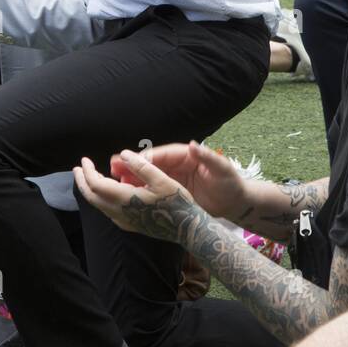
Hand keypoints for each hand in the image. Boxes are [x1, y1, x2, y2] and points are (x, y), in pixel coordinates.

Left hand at [74, 152, 198, 242]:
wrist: (187, 228)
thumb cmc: (177, 202)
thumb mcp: (162, 179)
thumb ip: (141, 166)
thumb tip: (125, 154)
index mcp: (126, 199)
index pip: (96, 185)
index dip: (87, 171)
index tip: (85, 160)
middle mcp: (120, 213)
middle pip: (92, 197)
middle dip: (82, 182)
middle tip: (77, 168)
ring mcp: (124, 222)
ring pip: (99, 205)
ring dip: (91, 191)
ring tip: (89, 177)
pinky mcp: (130, 226)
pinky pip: (108, 211)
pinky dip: (101, 199)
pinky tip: (108, 192)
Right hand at [123, 141, 251, 221]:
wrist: (235, 202)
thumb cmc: (231, 182)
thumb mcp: (222, 169)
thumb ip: (208, 157)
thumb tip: (193, 145)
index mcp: (186, 155)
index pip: (162, 154)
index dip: (145, 157)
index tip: (129, 160)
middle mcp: (176, 164)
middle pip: (150, 162)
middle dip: (131, 164)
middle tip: (112, 165)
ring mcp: (172, 177)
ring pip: (147, 175)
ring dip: (130, 176)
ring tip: (112, 179)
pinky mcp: (171, 191)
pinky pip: (151, 188)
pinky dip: (139, 190)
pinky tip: (126, 194)